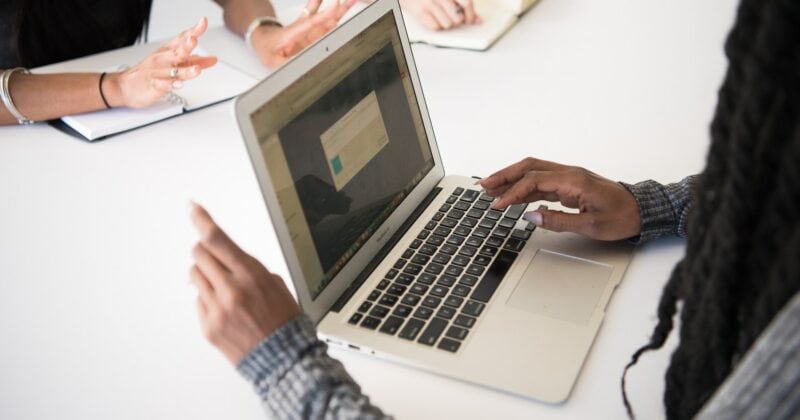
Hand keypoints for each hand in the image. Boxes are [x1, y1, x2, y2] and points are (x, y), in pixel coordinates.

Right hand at [105, 17, 217, 107]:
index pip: (182, 38)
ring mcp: (158, 72)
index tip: (203, 22)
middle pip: (177, 51)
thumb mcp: (174, 64)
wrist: (125, 86)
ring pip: (173, 70)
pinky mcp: (153, 85)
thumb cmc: (152, 72)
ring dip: (186, 70)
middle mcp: (163, 59)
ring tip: (196, 69)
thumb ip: (195, 62)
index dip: (193, 30)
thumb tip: (213, 59)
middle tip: (194, 39)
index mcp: (169, 51)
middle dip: (186, 46)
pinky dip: (171, 84)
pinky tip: (179, 84)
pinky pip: (163, 85)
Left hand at [189, 203, 301, 363]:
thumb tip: (225, 258)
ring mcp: (217, 309)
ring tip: (223, 286)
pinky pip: (197, 301)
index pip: (218, 240)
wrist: (283, 358)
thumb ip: (248, 268)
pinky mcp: (208, 326)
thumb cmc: (284, 322)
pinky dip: (208, 299)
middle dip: (205, 250)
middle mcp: (231, 290)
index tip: (193, 208)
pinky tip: (225, 307)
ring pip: (195, 275)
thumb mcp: (275, 284)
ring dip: (205, 274)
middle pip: (200, 253)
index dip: (202, 220)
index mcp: (251, 275)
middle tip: (213, 255)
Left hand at [250, 0, 357, 68]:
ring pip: (328, 17)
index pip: (312, 22)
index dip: (325, 15)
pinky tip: (340, 4)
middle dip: (338, 8)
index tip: (336, 5)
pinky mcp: (313, 32)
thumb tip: (297, 68)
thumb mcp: (272, 60)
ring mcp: (310, 30)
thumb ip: (286, 64)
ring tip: (353, 0)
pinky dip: (334, 13)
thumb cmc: (267, 47)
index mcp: (295, 32)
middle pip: (324, 17)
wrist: (263, 40)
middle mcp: (305, 29)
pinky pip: (325, 21)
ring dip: (340, 8)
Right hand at [400, 0, 480, 30]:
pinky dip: (436, 26)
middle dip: (457, 21)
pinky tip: (433, 18)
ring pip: (448, 25)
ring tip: (441, 16)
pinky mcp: (421, 11)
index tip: (470, 20)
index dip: (470, 15)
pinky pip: (436, 27)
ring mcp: (430, 2)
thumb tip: (478, 20)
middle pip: (458, 18)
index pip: (467, 3)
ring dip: (446, 24)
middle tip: (452, 17)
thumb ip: (464, 5)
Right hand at [480, 157, 641, 240]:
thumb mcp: (590, 225)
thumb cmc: (622, 217)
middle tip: (484, 185)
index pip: (534, 181)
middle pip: (529, 167)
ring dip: (512, 178)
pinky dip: (524, 186)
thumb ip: (558, 221)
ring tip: (492, 188)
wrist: (642, 210)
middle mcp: (570, 173)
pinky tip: (513, 196)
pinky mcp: (570, 184)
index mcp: (575, 180)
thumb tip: (532, 216)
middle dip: (505, 175)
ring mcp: (569, 177)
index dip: (513, 192)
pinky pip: (542, 180)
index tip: (498, 204)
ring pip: (534, 171)